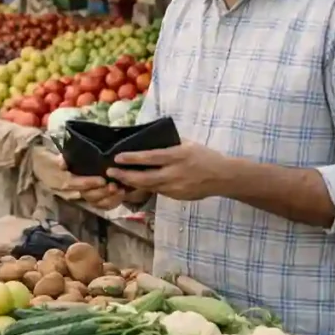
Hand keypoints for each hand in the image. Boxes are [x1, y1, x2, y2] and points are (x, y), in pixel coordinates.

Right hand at [52, 153, 126, 209]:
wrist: (45, 170)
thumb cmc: (47, 162)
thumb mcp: (49, 158)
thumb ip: (59, 160)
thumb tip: (62, 163)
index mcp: (63, 182)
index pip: (77, 184)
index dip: (90, 183)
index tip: (102, 180)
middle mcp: (72, 193)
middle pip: (89, 196)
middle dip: (103, 192)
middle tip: (114, 185)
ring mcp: (80, 197)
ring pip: (96, 203)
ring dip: (109, 199)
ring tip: (120, 190)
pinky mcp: (87, 199)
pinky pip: (101, 206)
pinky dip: (112, 203)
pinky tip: (120, 195)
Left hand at [107, 141, 230, 200]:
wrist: (224, 177)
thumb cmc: (205, 156)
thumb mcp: (188, 144)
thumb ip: (170, 143)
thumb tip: (150, 138)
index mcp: (178, 156)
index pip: (150, 158)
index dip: (132, 159)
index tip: (117, 157)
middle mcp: (175, 173)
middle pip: (145, 178)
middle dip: (125, 176)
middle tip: (110, 172)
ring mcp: (175, 188)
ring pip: (148, 187)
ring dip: (132, 184)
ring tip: (117, 179)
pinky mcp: (176, 197)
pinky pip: (157, 192)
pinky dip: (145, 188)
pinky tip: (134, 185)